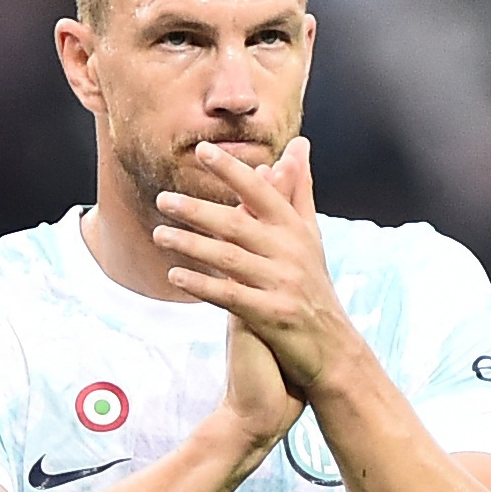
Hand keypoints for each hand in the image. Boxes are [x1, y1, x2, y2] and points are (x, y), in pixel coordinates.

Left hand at [156, 141, 356, 407]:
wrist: (332, 348)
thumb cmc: (313, 286)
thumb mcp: (310, 235)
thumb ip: (299, 189)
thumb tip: (299, 144)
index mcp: (296, 229)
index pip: (261, 192)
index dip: (232, 170)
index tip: (202, 150)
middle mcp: (291, 252)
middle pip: (238, 224)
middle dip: (198, 209)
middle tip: (163, 198)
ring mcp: (282, 284)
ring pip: (229, 258)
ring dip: (191, 244)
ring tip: (158, 234)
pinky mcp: (273, 315)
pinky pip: (231, 296)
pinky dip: (202, 284)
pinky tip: (174, 275)